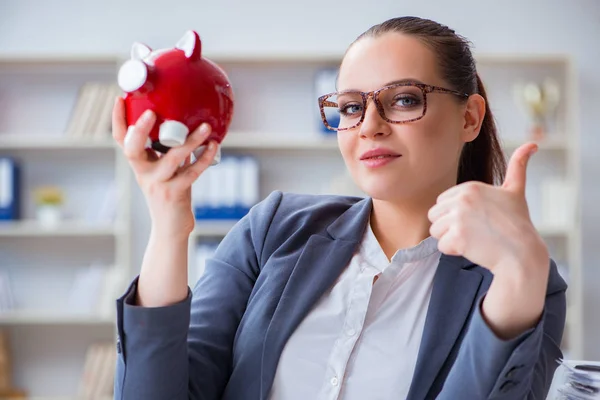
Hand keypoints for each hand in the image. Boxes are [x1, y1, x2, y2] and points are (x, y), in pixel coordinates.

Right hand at [112, 97, 218, 237]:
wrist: (170, 228)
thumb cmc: (170, 193)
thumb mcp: (163, 169)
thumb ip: (167, 150)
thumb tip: (183, 123)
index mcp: (139, 164)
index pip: (121, 140)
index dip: (118, 120)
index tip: (120, 99)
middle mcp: (144, 173)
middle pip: (132, 150)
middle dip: (140, 130)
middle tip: (151, 112)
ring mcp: (158, 184)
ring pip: (171, 159)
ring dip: (190, 141)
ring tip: (206, 126)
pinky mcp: (175, 193)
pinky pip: (192, 172)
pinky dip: (204, 158)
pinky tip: (214, 146)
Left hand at [428, 142, 547, 273]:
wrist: (522, 253)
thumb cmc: (518, 223)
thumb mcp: (516, 190)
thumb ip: (518, 166)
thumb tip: (532, 144)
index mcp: (470, 187)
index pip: (441, 202)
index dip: (455, 214)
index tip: (477, 218)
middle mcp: (462, 200)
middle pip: (434, 215)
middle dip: (449, 226)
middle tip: (474, 231)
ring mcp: (459, 218)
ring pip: (435, 231)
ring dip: (451, 239)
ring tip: (473, 239)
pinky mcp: (458, 238)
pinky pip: (441, 247)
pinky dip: (454, 251)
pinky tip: (473, 248)